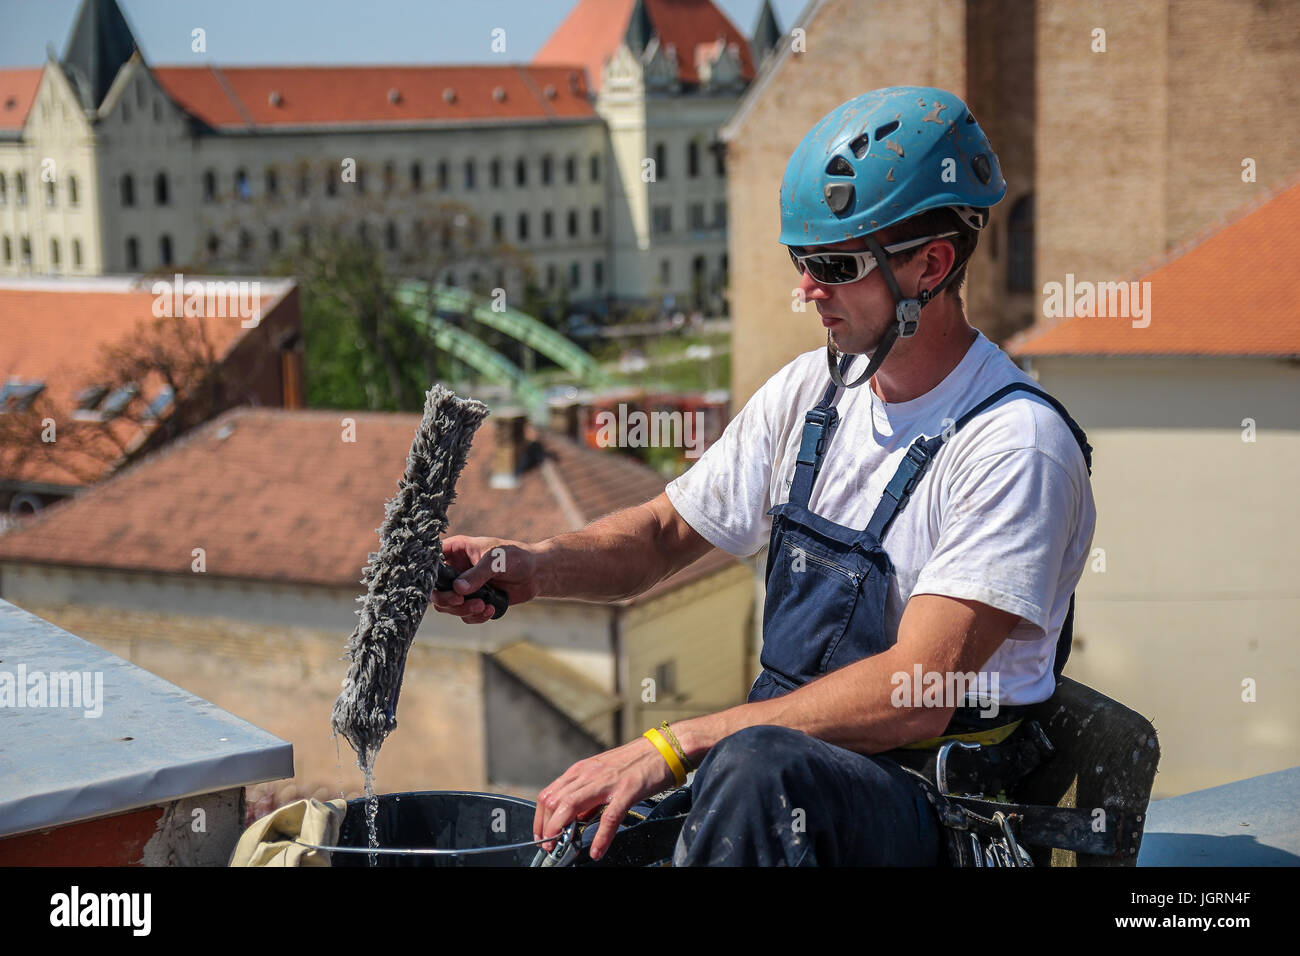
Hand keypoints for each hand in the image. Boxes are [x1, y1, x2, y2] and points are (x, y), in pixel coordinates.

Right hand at [430, 535, 539, 622]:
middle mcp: (456, 570)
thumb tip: (458, 589)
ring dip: (463, 610)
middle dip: (447, 599)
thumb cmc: (516, 557)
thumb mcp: (495, 561)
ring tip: (483, 605)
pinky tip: (490, 609)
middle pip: (436, 590)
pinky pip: (465, 615)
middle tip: (461, 600)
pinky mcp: (474, 601)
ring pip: (449, 606)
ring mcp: (464, 587)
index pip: (431, 562)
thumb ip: (477, 574)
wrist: (536, 573)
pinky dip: (475, 616)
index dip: (429, 575)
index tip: (441, 584)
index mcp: (456, 551)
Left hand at [534, 736, 677, 861]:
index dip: (540, 818)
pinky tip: (596, 850)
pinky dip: (600, 837)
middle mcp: (589, 774)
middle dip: (546, 827)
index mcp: (582, 770)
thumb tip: (576, 818)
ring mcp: (607, 782)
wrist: (663, 748)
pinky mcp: (627, 791)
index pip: (549, 794)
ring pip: (571, 806)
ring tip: (560, 847)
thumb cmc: (635, 760)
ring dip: (561, 830)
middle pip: (554, 801)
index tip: (542, 834)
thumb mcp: (603, 773)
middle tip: (549, 844)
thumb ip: (587, 794)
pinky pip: (609, 817)